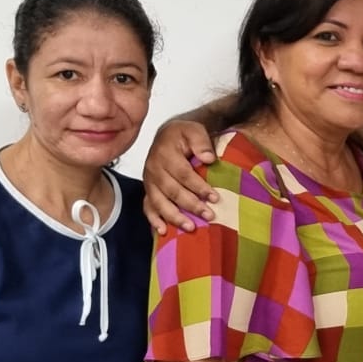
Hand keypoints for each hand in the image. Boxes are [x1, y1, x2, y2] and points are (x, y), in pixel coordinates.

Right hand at [142, 120, 218, 234]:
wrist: (167, 136)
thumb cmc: (183, 135)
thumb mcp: (194, 130)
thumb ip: (201, 141)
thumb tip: (208, 158)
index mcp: (165, 154)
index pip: (183, 174)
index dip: (199, 187)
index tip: (214, 197)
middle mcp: (154, 169)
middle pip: (172, 191)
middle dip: (191, 205)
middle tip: (209, 215)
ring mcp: (149, 182)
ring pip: (159, 202)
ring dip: (174, 217)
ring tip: (190, 227)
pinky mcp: (148, 191)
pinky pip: (147, 207)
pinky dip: (154, 220)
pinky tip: (162, 231)